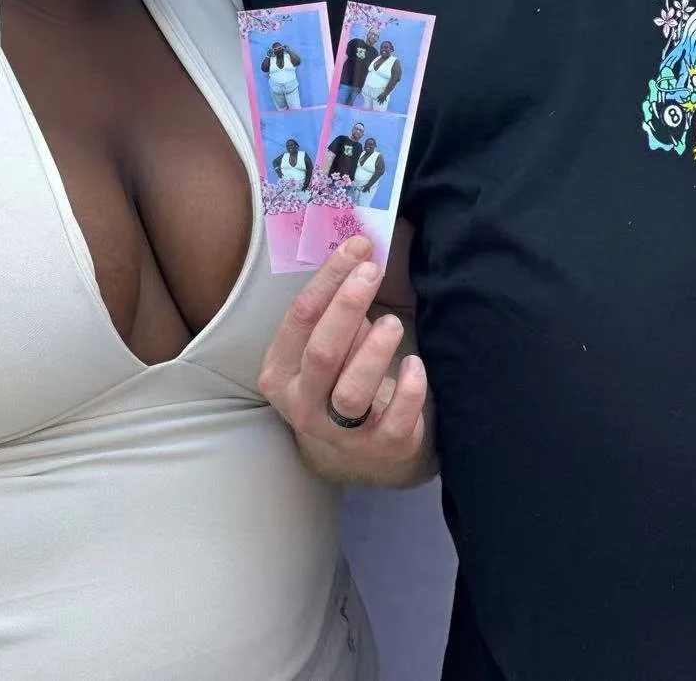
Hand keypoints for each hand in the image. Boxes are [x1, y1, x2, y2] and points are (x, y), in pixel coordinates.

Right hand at [258, 237, 429, 486]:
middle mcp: (302, 405)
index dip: (330, 277)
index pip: (300, 317)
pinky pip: (394, 420)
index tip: (358, 246)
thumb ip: (332, 306)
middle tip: (373, 272)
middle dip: (348, 307)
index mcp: (280, 372)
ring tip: (392, 324)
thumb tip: (360, 251)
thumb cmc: (338, 375)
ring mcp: (339, 434)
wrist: (357, 448)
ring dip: (374, 351)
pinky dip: (408, 389)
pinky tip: (415, 364)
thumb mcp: (323, 343)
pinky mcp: (380, 448)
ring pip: (351, 392)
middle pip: (322, 353)